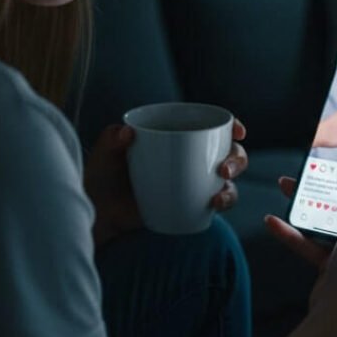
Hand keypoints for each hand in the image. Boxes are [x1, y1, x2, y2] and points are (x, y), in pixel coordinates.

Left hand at [85, 119, 247, 245]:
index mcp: (178, 135)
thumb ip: (111, 140)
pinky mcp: (192, 205)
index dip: (231, 126)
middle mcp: (192, 157)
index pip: (211, 125)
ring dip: (232, 186)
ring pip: (228, 180)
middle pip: (229, 152)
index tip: (237, 131)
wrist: (99, 211)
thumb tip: (127, 133)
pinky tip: (213, 205)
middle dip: (237, 158)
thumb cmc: (102, 175)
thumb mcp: (104, 153)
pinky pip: (217, 203)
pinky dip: (223, 203)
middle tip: (224, 169)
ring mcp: (194, 182)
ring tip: (218, 194)